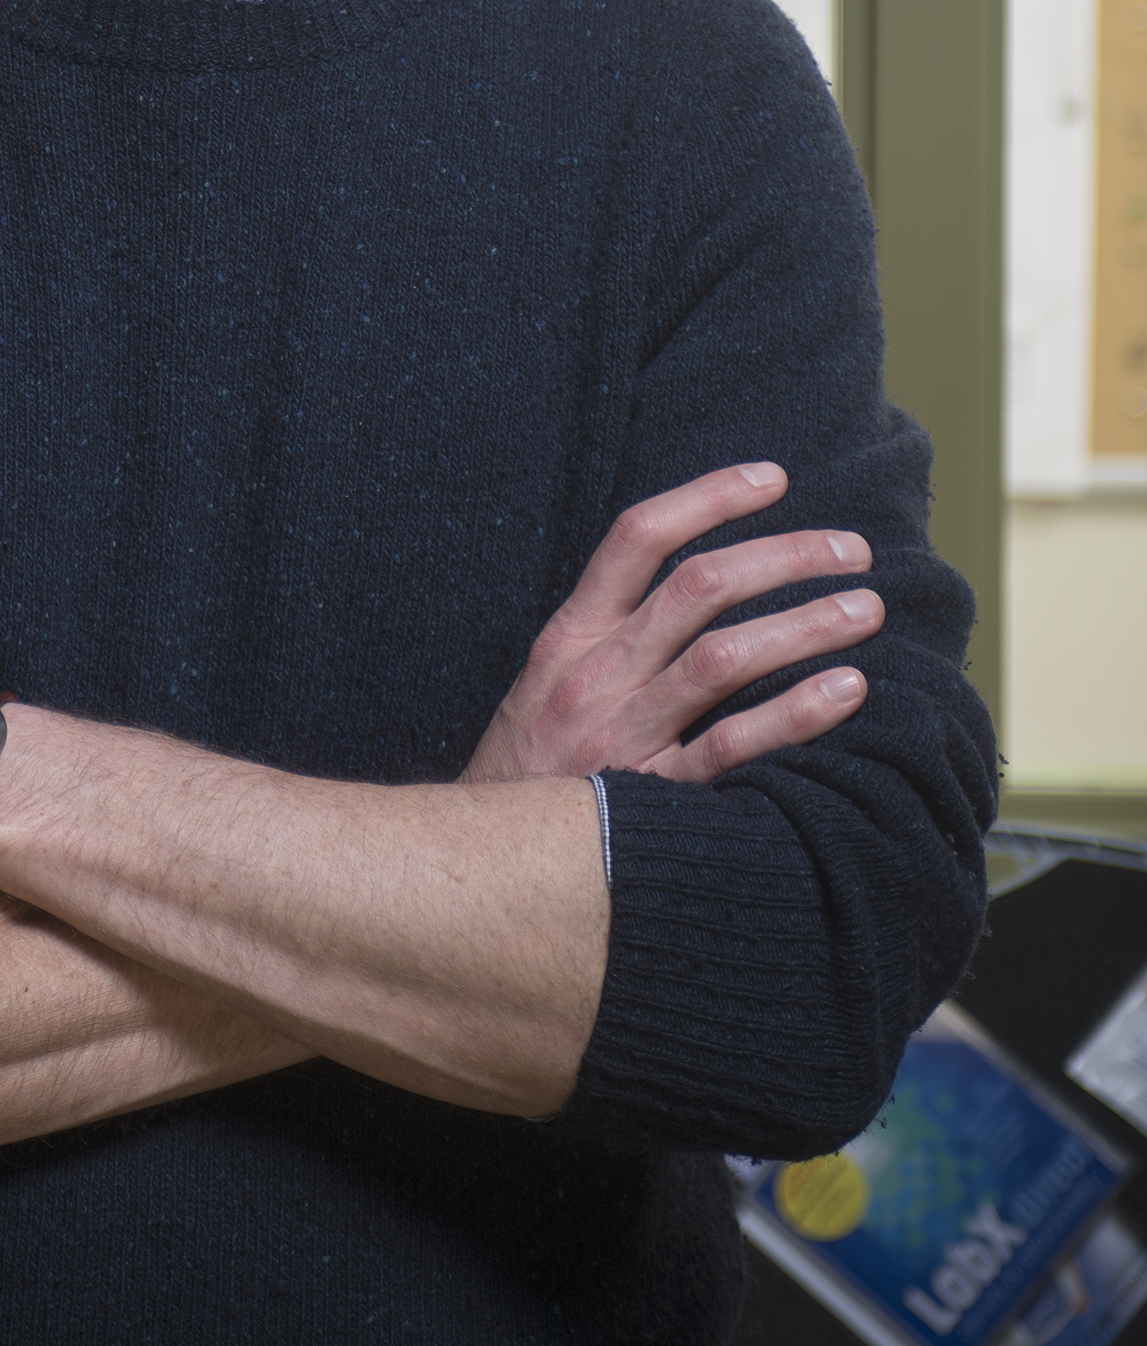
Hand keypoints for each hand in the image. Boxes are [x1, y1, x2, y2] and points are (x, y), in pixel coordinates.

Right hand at [464, 462, 883, 786]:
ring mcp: (623, 735)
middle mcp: (596, 674)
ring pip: (725, 657)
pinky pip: (733, 747)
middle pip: (699, 587)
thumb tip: (697, 587)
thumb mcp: (545, 685)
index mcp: (569, 637)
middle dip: (785, 556)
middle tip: (852, 549)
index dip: (710, 496)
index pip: (639, 536)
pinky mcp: (652, 797)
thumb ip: (607, 637)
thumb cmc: (526, 773)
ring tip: (865, 609)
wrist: (480, 867)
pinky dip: (795, 714)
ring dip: (804, 625)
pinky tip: (846, 691)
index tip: (774, 477)